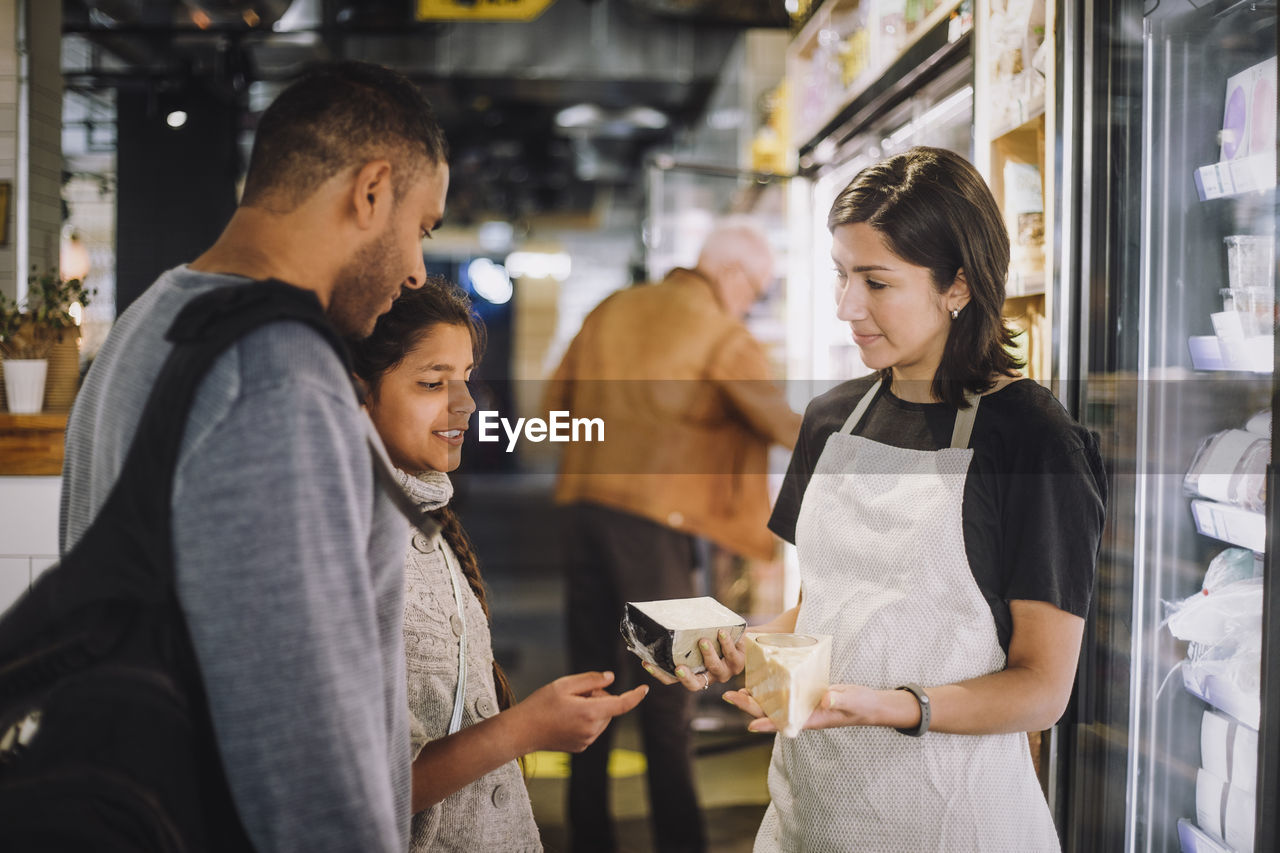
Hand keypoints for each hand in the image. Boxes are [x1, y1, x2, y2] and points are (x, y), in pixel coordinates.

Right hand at [515, 671, 646, 752]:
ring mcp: (587, 741)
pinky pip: (592, 729)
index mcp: (590, 713)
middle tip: (576, 693)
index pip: (622, 704)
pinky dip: (586, 720)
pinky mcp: (581, 747)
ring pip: (602, 718)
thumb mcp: (565, 684)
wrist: (522, 731)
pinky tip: (566, 718)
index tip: (645, 689)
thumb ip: (591, 680)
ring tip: (568, 706)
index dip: (635, 696)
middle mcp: (592, 730)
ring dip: (593, 709)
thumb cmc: (540, 705)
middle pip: (609, 708)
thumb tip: (611, 679)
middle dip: (599, 697)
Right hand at [640, 629, 746, 691]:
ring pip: (714, 668)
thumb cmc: (713, 635)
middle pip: (694, 685)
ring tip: (703, 640)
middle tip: (678, 668)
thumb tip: (660, 616)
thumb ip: (682, 634)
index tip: (647, 663)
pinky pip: (732, 655)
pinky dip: (726, 643)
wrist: (740, 635)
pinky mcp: (738, 662)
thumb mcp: (696, 637)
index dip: (659, 673)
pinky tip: (721, 632)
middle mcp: (707, 676)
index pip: (672, 679)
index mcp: (693, 672)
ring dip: (708, 655)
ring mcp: (724, 671)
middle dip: (686, 678)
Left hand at [722, 684, 882, 732]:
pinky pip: (783, 695)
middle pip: (772, 713)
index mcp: (812, 718)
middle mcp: (803, 713)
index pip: (785, 723)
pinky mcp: (804, 695)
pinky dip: (769, 690)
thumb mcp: (852, 701)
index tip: (750, 725)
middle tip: (730, 696)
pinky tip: (758, 682)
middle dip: (750, 707)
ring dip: (754, 700)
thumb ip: (839, 699)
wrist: (869, 705)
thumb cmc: (861, 705)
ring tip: (735, 691)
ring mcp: (802, 705)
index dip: (767, 725)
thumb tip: (824, 698)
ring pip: (774, 704)